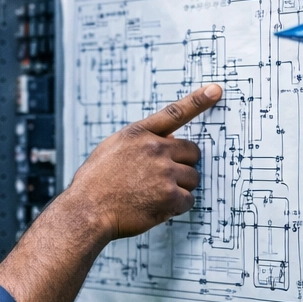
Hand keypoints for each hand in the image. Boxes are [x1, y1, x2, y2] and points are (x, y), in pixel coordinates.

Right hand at [65, 84, 220, 240]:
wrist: (87, 210)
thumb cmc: (94, 183)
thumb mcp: (112, 149)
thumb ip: (139, 142)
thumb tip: (166, 140)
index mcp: (138, 134)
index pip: (174, 112)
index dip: (198, 101)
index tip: (215, 90)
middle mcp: (154, 149)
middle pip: (192, 152)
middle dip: (184, 165)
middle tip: (165, 178)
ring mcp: (164, 172)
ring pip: (193, 177)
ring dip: (180, 187)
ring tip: (154, 194)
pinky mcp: (170, 196)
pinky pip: (189, 200)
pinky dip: (177, 207)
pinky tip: (156, 207)